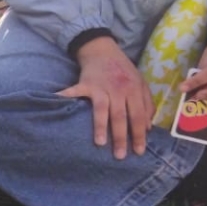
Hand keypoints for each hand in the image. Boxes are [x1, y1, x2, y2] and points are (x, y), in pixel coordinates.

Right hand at [58, 37, 154, 159]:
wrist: (103, 50)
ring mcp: (101, 86)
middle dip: (121, 137)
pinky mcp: (85, 83)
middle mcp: (119, 89)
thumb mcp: (140, 83)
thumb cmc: (123, 70)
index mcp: (134, 90)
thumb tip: (148, 127)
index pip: (138, 116)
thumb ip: (147, 104)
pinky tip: (59, 105)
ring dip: (101, 126)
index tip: (139, 151)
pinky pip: (76, 92)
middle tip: (119, 155)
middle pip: (121, 116)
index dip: (139, 134)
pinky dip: (67, 98)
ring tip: (100, 143)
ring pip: (103, 109)